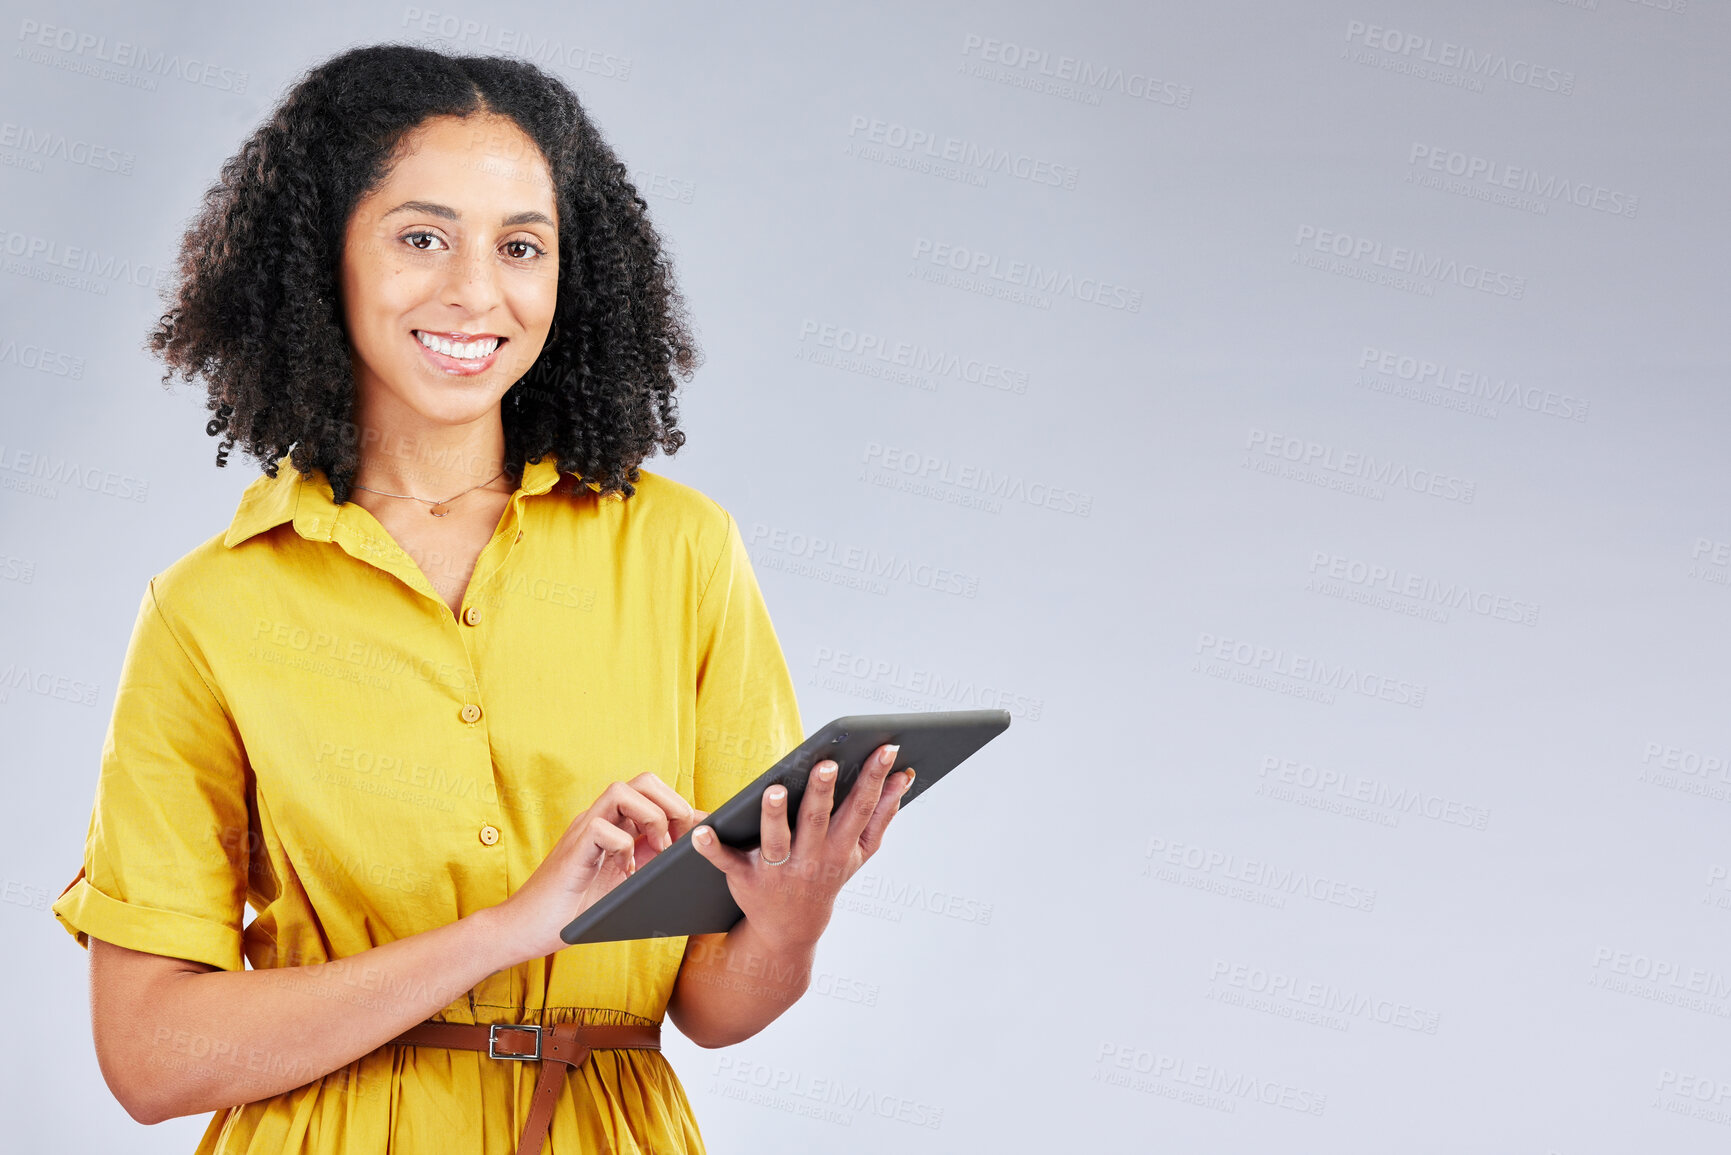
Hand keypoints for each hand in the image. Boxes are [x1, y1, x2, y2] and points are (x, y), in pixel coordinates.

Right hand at [490, 773, 703, 963]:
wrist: (527, 929)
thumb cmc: (577, 907)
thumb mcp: (626, 879)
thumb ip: (651, 859)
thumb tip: (691, 846)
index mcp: (615, 823)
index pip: (654, 792)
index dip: (682, 806)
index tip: (701, 833)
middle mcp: (600, 818)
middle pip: (643, 781)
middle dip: (672, 804)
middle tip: (681, 839)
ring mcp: (583, 830)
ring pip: (621, 791)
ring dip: (651, 818)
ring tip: (659, 850)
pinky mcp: (572, 851)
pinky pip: (601, 828)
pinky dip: (622, 846)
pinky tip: (626, 870)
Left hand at [690, 742, 913, 951]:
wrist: (792, 929)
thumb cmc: (829, 873)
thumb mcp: (862, 851)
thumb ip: (883, 813)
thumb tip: (905, 774)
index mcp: (840, 846)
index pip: (860, 807)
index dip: (874, 778)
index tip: (886, 749)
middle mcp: (810, 858)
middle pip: (816, 820)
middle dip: (821, 793)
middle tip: (825, 764)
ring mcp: (777, 869)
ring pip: (775, 840)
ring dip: (773, 815)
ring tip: (773, 790)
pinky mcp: (745, 879)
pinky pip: (726, 862)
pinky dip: (712, 849)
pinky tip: (700, 832)